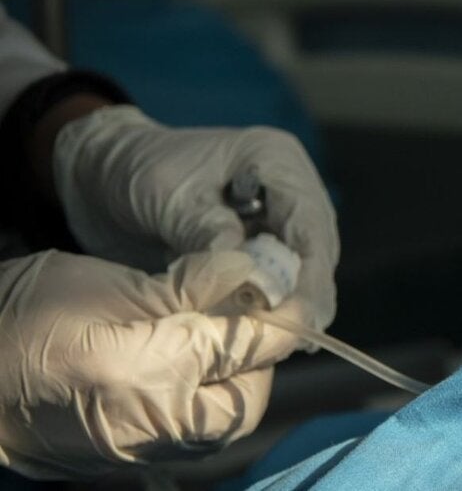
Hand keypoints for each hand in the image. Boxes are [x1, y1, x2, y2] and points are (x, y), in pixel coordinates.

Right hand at [0, 250, 298, 479]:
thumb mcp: (106, 285)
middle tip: (248, 311)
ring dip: (236, 378)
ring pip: (224, 420)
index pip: (248, 346)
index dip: (280, 315)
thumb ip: (188, 286)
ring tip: (217, 334)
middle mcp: (156, 426)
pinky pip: (191, 433)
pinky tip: (190, 363)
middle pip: (248, 396)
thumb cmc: (19, 319)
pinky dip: (205, 399)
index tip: (292, 288)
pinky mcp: (132, 459)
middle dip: (259, 355)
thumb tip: (250, 272)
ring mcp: (144, 450)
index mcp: (151, 374)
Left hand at [50, 105, 338, 330]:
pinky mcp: (259, 244)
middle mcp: (288, 189)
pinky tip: (261, 333)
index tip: (301, 314)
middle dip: (308, 294)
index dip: (312, 271)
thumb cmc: (134, 169)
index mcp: (275, 160)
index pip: (309, 221)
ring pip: (303, 268)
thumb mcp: (165, 195)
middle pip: (316, 249)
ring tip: (281, 343)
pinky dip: (269, 305)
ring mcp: (276, 218)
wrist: (102, 175)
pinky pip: (277, 279)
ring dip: (291, 304)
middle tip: (297, 338)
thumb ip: (204, 229)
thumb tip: (245, 275)